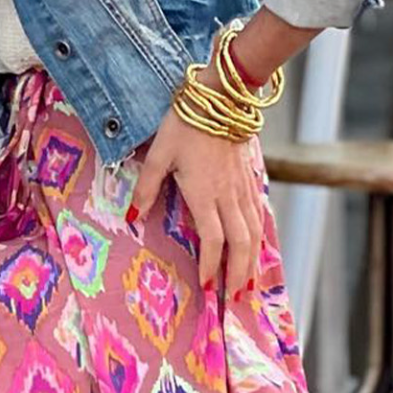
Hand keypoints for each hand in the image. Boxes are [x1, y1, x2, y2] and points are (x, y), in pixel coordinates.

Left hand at [131, 80, 263, 296]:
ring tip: (247, 285)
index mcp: (205, 192)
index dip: (211, 266)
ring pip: (254, 232)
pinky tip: (256, 252)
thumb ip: (146, 188)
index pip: (213, 239)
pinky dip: (259, 238)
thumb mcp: (158, 153)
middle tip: (233, 299)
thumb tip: (132, 219)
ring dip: (252, 261)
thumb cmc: (186, 121)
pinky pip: (259, 215)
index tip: (207, 288)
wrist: (222, 92)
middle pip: (240, 243)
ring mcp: (243, 187)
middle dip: (238, 274)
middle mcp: (228, 194)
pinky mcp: (251, 178)